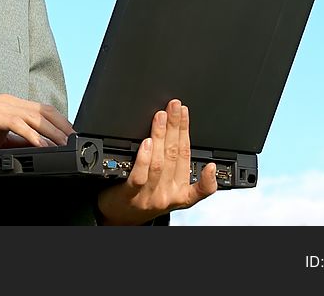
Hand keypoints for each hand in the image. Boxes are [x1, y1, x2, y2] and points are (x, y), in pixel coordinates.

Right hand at [0, 94, 74, 150]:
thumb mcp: (0, 136)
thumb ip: (18, 139)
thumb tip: (38, 145)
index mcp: (12, 104)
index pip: (43, 109)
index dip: (60, 121)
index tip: (71, 134)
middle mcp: (8, 102)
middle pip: (43, 111)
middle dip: (61, 126)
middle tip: (73, 140)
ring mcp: (0, 106)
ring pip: (33, 116)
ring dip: (51, 131)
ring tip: (62, 144)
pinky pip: (17, 124)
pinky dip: (32, 135)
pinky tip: (41, 144)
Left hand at [96, 99, 216, 224]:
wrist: (117, 217)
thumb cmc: (141, 197)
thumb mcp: (165, 186)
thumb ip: (172, 163)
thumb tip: (174, 129)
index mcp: (180, 193)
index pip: (191, 166)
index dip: (198, 155)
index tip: (205, 148)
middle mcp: (168, 195)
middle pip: (176, 156)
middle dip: (177, 127)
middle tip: (176, 106)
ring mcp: (150, 195)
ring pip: (160, 162)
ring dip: (161, 135)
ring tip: (162, 116)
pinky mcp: (131, 195)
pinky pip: (140, 175)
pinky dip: (145, 158)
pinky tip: (147, 142)